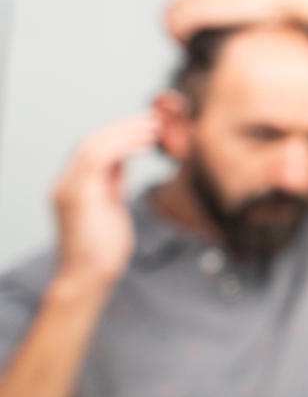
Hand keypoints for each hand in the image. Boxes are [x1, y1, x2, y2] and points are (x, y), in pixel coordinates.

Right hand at [51, 113, 158, 300]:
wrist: (88, 277)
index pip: (93, 149)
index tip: (146, 125)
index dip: (119, 133)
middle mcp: (65, 183)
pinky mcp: (75, 196)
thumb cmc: (102, 249)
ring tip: (154, 128)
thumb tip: (124, 160)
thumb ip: (113, 183)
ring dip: (125, 132)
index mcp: (73, 185)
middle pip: (90, 141)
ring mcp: (66, 189)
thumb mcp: (111, 206)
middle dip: (123, 127)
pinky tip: (146, 145)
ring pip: (92, 145)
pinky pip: (98, 159)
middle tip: (154, 119)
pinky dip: (123, 147)